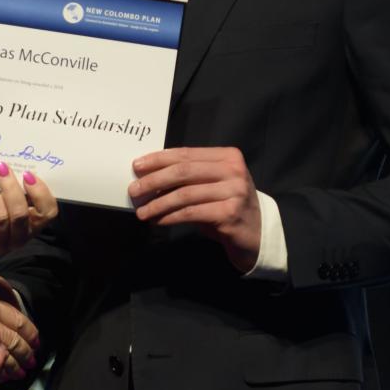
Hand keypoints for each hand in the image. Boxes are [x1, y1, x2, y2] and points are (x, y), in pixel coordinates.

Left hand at [0, 163, 56, 276]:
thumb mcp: (10, 198)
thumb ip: (18, 187)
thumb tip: (13, 166)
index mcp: (34, 224)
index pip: (48, 212)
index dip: (40, 193)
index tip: (27, 174)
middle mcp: (21, 237)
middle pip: (20, 214)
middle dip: (10, 188)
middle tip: (2, 169)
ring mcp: (1, 243)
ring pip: (0, 217)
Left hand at [128, 146, 261, 272]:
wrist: (256, 235)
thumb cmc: (227, 207)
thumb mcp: (212, 185)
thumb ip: (189, 177)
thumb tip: (148, 176)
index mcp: (228, 156)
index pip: (186, 153)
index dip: (159, 159)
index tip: (137, 166)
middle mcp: (234, 170)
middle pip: (184, 171)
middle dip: (154, 180)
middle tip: (134, 190)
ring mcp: (234, 191)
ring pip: (185, 194)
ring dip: (158, 203)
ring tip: (142, 211)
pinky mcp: (230, 213)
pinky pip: (191, 213)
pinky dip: (170, 217)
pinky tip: (158, 220)